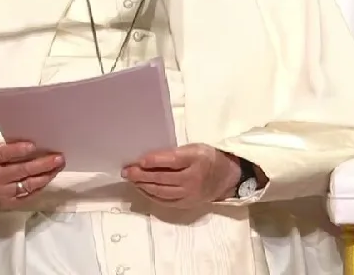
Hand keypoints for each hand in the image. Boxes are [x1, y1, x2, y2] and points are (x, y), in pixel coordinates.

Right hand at [0, 142, 64, 208]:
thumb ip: (5, 147)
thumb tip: (33, 144)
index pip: (3, 155)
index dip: (18, 150)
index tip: (33, 145)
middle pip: (20, 171)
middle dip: (42, 164)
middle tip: (59, 158)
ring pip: (26, 185)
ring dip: (45, 176)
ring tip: (58, 167)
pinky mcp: (4, 203)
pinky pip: (25, 197)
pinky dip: (38, 188)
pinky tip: (48, 178)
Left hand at [122, 143, 240, 208]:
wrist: (225, 178)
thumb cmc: (206, 158)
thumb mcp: (194, 148)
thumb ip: (173, 153)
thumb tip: (147, 158)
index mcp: (196, 159)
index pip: (171, 160)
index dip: (153, 161)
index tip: (138, 160)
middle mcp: (193, 178)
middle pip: (163, 178)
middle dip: (141, 174)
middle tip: (127, 171)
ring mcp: (190, 194)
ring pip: (161, 191)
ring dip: (143, 185)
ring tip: (131, 179)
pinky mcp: (186, 204)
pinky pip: (165, 201)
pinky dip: (151, 195)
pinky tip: (142, 189)